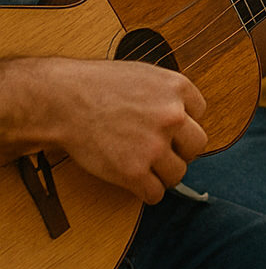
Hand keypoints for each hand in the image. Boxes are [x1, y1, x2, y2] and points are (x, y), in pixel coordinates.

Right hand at [40, 59, 207, 203]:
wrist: (61, 99)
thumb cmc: (96, 85)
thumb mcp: (144, 74)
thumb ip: (168, 93)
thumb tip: (185, 114)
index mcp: (178, 88)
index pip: (200, 112)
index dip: (182, 122)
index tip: (166, 127)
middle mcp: (173, 115)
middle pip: (197, 145)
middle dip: (180, 150)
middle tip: (161, 151)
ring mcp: (154, 145)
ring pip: (178, 173)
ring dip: (163, 174)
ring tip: (146, 168)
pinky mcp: (132, 171)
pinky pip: (155, 193)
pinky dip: (147, 193)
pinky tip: (138, 184)